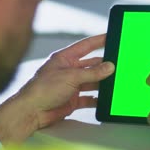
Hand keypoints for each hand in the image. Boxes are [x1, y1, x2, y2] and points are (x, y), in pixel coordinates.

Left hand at [0, 34, 114, 143]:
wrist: (31, 112)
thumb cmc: (41, 90)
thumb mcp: (71, 77)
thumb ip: (92, 73)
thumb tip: (108, 67)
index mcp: (64, 58)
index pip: (86, 46)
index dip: (99, 41)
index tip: (111, 37)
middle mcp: (68, 70)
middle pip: (91, 65)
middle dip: (103, 66)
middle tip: (118, 65)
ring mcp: (71, 86)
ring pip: (92, 82)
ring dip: (102, 83)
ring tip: (114, 83)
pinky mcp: (72, 100)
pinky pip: (89, 98)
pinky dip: (97, 99)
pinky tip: (104, 99)